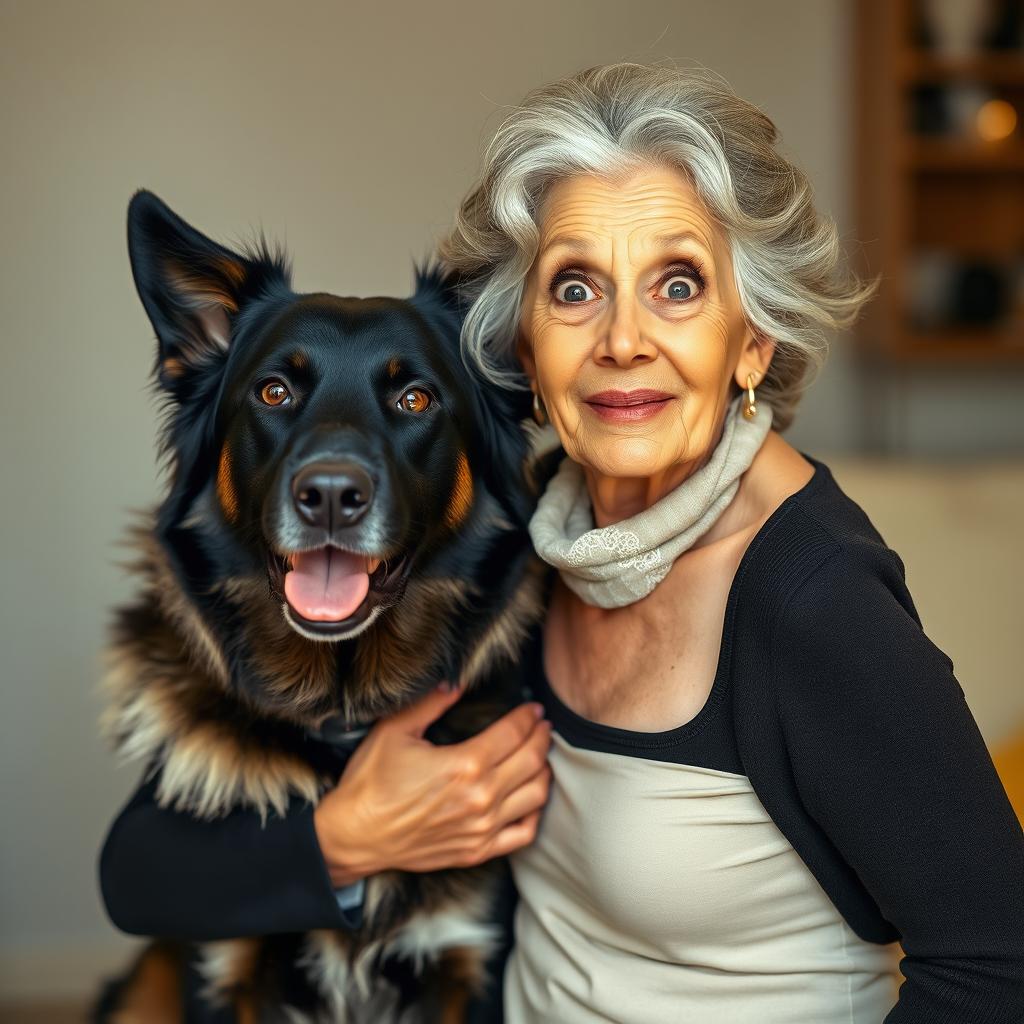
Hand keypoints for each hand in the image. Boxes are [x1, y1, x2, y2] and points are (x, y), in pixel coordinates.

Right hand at [313, 682, 552, 885]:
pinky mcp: (478, 851)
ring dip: (544, 771)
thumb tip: (458, 681)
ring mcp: (482, 829)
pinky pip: (523, 834)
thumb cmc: (371, 782)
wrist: (354, 836)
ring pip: (535, 795)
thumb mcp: (395, 731)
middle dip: (543, 738)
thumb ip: (431, 703)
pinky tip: (530, 798)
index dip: (529, 717)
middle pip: (532, 761)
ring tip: (540, 757)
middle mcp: (481, 798)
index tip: (534, 709)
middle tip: (543, 726)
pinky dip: (535, 813)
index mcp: (465, 765)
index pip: (514, 733)